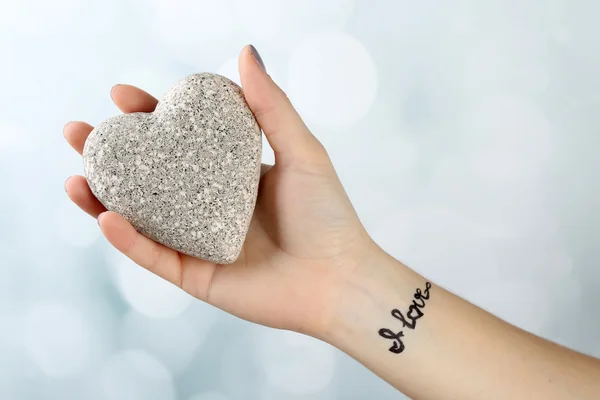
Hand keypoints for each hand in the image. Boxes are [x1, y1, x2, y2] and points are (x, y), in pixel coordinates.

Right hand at [64, 45, 373, 336]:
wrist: (339, 279)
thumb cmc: (327, 215)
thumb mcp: (301, 150)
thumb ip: (270, 105)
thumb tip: (245, 50)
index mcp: (230, 175)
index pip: (181, 141)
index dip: (149, 118)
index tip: (122, 95)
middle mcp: (209, 206)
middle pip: (150, 176)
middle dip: (111, 155)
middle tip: (80, 132)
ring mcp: (199, 242)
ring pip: (142, 217)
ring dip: (104, 197)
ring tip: (76, 175)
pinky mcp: (196, 276)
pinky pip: (155, 256)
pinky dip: (129, 240)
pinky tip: (107, 217)